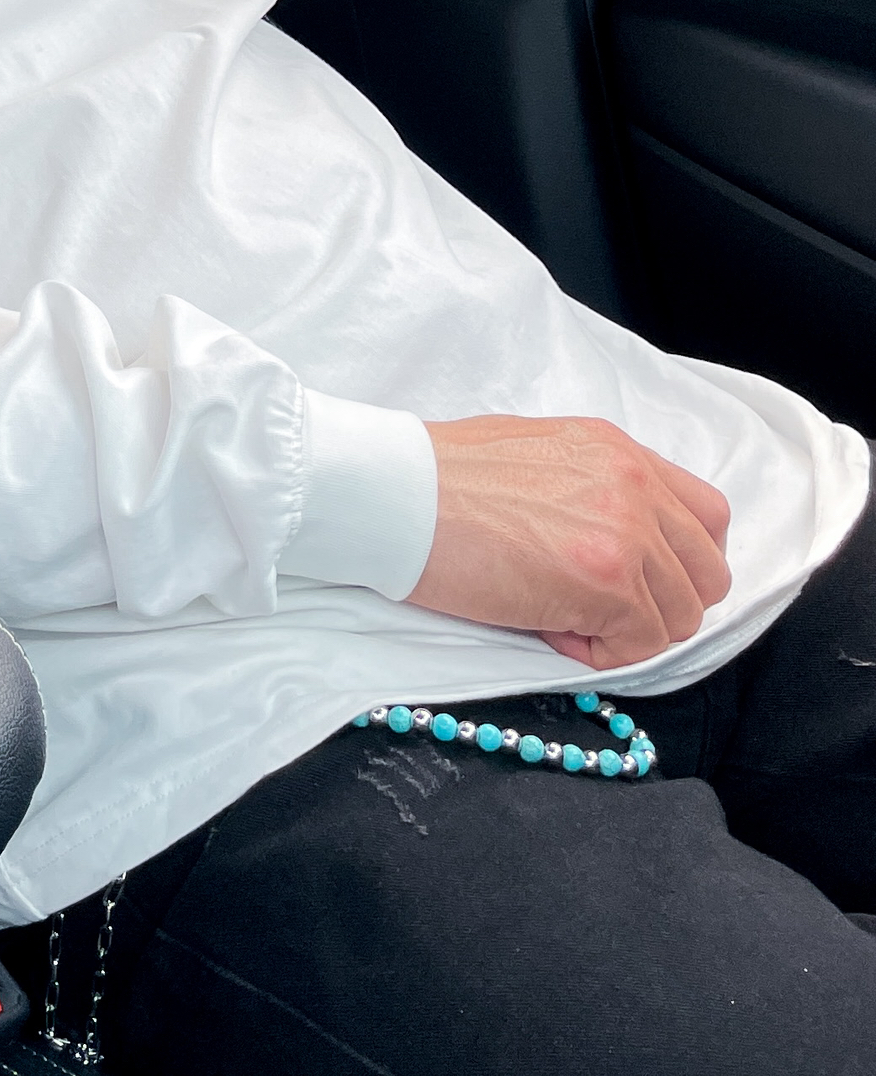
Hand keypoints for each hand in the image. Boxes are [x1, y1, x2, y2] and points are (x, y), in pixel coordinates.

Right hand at [406, 416, 731, 670]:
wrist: (395, 493)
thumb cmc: (443, 478)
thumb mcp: (539, 455)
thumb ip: (595, 488)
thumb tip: (619, 546)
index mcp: (618, 449)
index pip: (707, 517)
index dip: (679, 562)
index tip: (636, 580)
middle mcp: (635, 483)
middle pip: (707, 574)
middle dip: (661, 605)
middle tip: (597, 609)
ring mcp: (625, 532)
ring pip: (679, 618)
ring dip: (627, 631)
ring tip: (562, 614)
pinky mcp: (605, 581)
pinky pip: (637, 645)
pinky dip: (599, 652)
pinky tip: (547, 626)